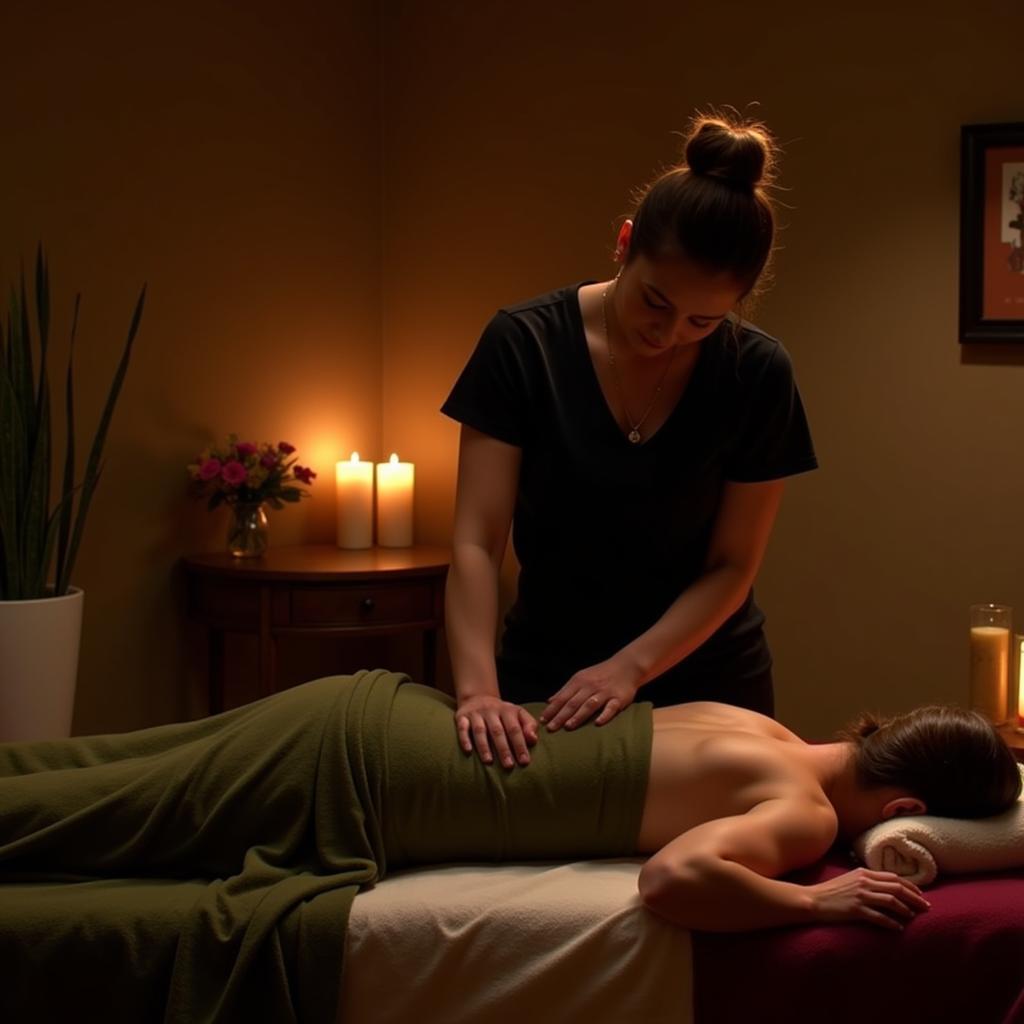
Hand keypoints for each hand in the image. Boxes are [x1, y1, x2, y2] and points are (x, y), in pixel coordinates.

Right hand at [455, 695, 538, 767]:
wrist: (478, 697)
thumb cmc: (503, 713)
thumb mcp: (518, 714)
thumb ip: (529, 725)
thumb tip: (533, 739)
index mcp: (507, 710)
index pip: (514, 729)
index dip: (520, 745)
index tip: (524, 761)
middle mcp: (491, 711)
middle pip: (498, 731)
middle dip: (503, 749)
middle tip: (509, 765)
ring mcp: (476, 713)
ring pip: (480, 730)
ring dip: (484, 746)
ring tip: (489, 761)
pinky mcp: (462, 717)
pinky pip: (462, 727)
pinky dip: (464, 738)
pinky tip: (468, 750)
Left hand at [541, 660, 639, 731]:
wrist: (626, 666)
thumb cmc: (600, 675)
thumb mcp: (581, 678)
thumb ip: (565, 690)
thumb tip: (549, 702)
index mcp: (579, 681)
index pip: (562, 697)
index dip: (552, 709)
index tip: (542, 720)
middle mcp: (590, 686)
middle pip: (573, 703)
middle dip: (560, 716)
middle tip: (550, 728)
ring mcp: (604, 692)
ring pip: (589, 705)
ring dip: (578, 716)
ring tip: (568, 727)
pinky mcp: (618, 698)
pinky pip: (611, 708)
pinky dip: (604, 715)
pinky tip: (597, 723)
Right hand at [808, 868, 930, 930]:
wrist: (813, 900)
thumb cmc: (830, 891)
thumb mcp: (849, 879)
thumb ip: (866, 880)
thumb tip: (884, 886)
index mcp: (863, 872)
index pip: (893, 877)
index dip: (910, 886)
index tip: (921, 895)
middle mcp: (864, 882)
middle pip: (896, 888)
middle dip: (915, 898)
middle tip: (926, 907)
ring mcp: (860, 896)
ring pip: (891, 901)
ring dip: (906, 909)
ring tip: (914, 916)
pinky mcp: (856, 910)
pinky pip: (880, 917)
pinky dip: (892, 923)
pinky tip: (899, 928)